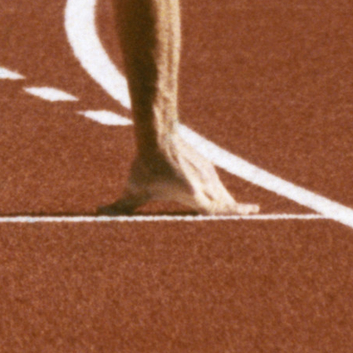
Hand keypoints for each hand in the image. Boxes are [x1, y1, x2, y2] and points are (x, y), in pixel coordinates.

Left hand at [106, 136, 245, 216]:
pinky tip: (223, 200)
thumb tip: (98, 214)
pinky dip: (222, 194)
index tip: (254, 212)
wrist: (158, 137)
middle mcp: (206, 184)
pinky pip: (218, 185)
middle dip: (237, 211)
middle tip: (253, 215)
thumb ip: (119, 207)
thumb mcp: (133, 190)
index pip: (219, 209)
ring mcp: (209, 174)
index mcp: (192, 194)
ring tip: (243, 211)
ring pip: (223, 193)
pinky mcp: (207, 167)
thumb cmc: (145, 166)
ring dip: (229, 204)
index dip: (236, 212)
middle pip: (226, 202)